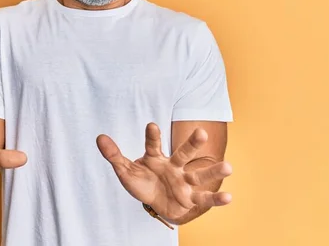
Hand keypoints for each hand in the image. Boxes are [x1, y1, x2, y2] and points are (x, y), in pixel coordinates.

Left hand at [97, 123, 231, 222]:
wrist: (157, 203)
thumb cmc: (143, 183)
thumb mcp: (126, 171)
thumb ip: (114, 155)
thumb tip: (99, 137)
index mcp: (156, 158)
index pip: (153, 145)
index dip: (152, 136)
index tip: (151, 125)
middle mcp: (174, 167)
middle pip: (183, 154)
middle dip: (192, 144)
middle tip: (201, 131)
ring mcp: (184, 182)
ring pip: (199, 175)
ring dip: (213, 171)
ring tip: (228, 166)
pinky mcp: (191, 199)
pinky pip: (205, 199)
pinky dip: (217, 199)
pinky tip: (229, 197)